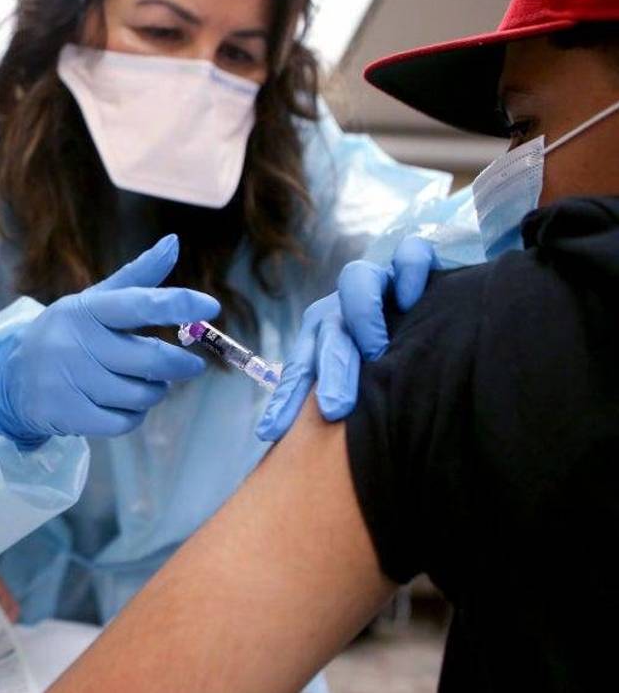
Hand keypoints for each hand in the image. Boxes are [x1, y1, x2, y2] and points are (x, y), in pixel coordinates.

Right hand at [0, 234, 219, 445]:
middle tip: (191, 365)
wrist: (12, 378)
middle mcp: (76, 343)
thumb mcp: (94, 302)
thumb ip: (137, 277)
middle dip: (179, 365)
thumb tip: (173, 242)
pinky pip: (123, 422)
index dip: (177, 304)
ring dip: (155, 391)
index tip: (210, 307)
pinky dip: (135, 416)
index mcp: (87, 310)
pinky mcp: (68, 414)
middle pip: (150, 359)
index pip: (137, 304)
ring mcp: (70, 381)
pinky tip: (127, 405)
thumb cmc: (66, 335)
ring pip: (140, 394)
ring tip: (149, 384)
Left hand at [255, 237, 435, 441]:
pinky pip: (409, 255)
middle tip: (337, 410)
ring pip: (356, 280)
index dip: (286, 399)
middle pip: (327, 331)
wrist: (439, 309)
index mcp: (325, 336)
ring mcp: (378, 281)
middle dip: (330, 372)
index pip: (300, 367)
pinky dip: (410, 272)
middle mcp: (344, 308)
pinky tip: (413, 299)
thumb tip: (329, 453)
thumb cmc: (397, 356)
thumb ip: (351, 403)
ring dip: (362, 316)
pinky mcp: (414, 263)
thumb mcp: (370, 381)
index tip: (271, 434)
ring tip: (378, 351)